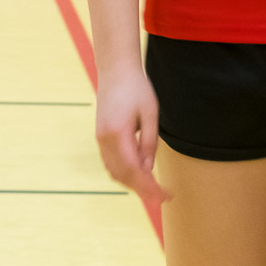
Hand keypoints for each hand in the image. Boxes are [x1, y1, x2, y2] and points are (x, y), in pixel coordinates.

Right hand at [95, 67, 170, 206]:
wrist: (115, 69)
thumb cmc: (136, 88)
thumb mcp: (150, 114)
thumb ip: (149, 143)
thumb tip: (148, 169)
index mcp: (117, 133)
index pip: (133, 170)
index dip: (149, 187)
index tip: (165, 195)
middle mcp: (105, 139)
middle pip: (122, 175)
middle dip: (142, 189)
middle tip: (163, 196)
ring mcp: (100, 138)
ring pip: (114, 171)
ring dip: (132, 183)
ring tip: (152, 188)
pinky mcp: (100, 135)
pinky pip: (110, 162)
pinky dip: (124, 173)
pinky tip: (139, 174)